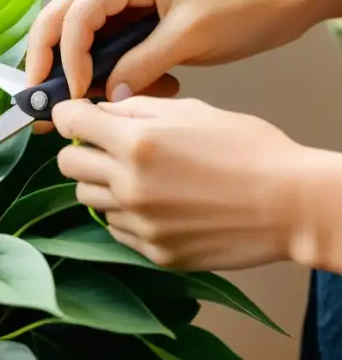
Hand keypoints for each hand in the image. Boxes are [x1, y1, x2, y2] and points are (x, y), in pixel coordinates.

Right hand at [26, 0, 315, 102]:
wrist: (279, 1)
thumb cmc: (242, 9)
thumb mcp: (189, 39)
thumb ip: (141, 65)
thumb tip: (105, 93)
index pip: (78, 12)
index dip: (68, 55)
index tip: (74, 93)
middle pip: (61, 14)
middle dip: (48, 56)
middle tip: (39, 95)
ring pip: (78, 29)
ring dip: (80, 63)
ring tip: (96, 93)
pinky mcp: (133, 12)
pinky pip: (102, 40)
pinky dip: (104, 64)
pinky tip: (126, 84)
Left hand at [52, 96, 300, 270]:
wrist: (292, 204)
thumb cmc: (250, 151)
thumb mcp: (192, 111)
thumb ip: (137, 109)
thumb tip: (101, 108)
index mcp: (137, 143)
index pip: (70, 122)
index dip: (70, 114)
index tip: (76, 116)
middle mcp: (130, 185)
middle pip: (67, 164)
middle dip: (80, 149)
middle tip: (104, 145)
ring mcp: (140, 223)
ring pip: (88, 198)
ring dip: (102, 183)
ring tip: (138, 176)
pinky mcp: (154, 251)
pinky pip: (116, 228)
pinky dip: (125, 214)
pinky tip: (158, 203)